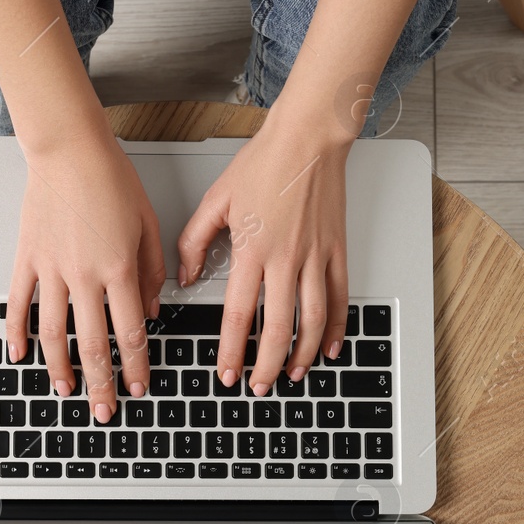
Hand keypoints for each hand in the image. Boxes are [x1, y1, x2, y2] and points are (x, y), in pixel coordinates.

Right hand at [5, 126, 165, 422]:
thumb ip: (152, 271)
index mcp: (120, 269)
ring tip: (66, 390)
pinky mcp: (27, 259)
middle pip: (94, 344)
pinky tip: (18, 355)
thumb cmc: (111, 178)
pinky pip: (19, 304)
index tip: (138, 387)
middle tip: (104, 410)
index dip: (135, 367)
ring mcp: (52, 270)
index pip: (131, 333)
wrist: (69, 150)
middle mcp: (85, 276)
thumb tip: (150, 310)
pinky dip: (16, 333)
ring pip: (54, 333)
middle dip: (101, 383)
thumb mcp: (149, 224)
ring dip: (60, 368)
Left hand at [177, 99, 350, 395]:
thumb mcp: (215, 200)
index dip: (230, 349)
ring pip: (312, 320)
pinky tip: (329, 347)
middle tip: (259, 386)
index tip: (226, 371)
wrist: (309, 138)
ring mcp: (316, 257)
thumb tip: (184, 277)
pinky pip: (339, 299)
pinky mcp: (337, 251)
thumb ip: (194, 242)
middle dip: (267, 365)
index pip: (237, 313)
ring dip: (301, 354)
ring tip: (291, 374)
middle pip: (277, 328)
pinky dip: (336, 328)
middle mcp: (286, 258)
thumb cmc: (264, 163)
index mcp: (252, 248)